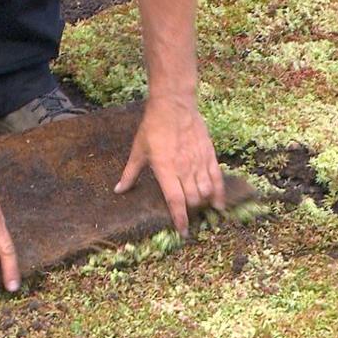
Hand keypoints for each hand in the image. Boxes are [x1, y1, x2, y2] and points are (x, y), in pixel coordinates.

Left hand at [114, 97, 225, 236]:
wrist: (174, 106)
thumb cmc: (153, 128)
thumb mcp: (138, 152)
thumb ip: (130, 174)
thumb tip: (118, 191)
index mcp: (165, 169)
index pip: (175, 201)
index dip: (180, 219)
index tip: (183, 232)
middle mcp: (184, 169)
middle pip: (193, 200)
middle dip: (191, 213)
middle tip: (188, 219)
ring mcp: (198, 162)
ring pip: (206, 192)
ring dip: (203, 205)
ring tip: (200, 211)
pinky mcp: (209, 155)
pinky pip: (217, 179)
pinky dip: (219, 194)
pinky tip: (218, 205)